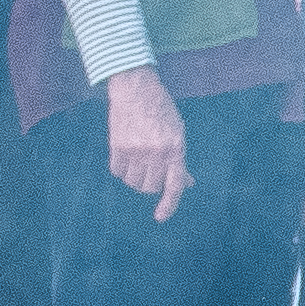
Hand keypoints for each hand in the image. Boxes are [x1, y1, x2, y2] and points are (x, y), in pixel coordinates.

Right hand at [104, 70, 190, 218]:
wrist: (136, 89)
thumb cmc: (161, 110)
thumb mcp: (178, 133)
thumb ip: (180, 160)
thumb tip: (187, 183)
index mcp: (175, 149)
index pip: (174, 185)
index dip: (168, 205)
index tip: (161, 217)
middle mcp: (156, 153)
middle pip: (150, 187)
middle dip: (151, 185)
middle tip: (150, 173)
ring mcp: (136, 151)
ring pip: (133, 182)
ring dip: (135, 178)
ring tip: (137, 163)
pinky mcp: (118, 147)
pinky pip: (117, 171)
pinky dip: (121, 169)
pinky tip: (125, 157)